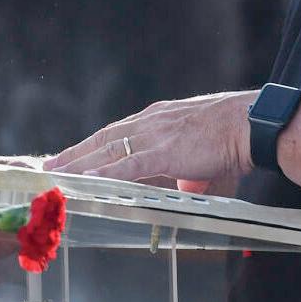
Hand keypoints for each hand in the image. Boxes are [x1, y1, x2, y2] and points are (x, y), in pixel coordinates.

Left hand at [45, 91, 254, 184]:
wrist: (250, 123)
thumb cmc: (235, 134)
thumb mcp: (204, 148)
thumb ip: (190, 167)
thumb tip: (188, 184)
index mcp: (160, 117)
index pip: (118, 132)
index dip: (94, 145)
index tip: (76, 154)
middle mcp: (150, 122)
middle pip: (103, 139)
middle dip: (75, 153)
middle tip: (50, 164)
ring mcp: (154, 136)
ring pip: (105, 151)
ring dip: (77, 164)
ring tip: (54, 174)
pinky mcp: (161, 153)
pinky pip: (123, 166)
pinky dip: (100, 174)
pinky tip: (83, 181)